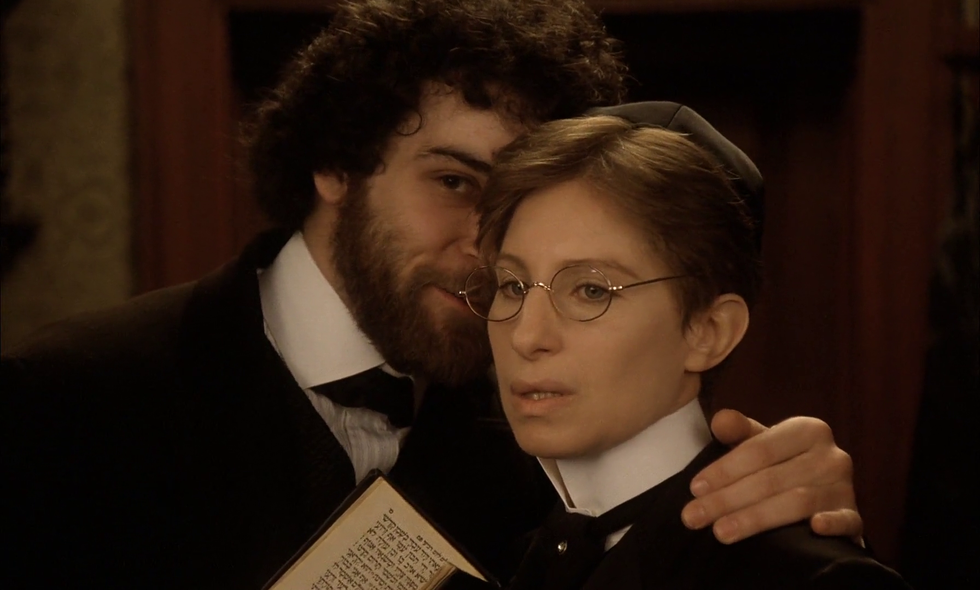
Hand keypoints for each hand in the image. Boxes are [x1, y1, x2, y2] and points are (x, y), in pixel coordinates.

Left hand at [681, 409, 861, 543]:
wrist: (825, 492)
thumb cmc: (784, 464)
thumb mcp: (762, 443)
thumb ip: (740, 432)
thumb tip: (720, 420)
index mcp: (807, 430)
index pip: (759, 450)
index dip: (724, 469)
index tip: (694, 488)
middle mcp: (831, 455)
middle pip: (771, 479)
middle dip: (727, 499)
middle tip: (693, 517)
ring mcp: (845, 487)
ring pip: (797, 502)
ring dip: (755, 518)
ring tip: (721, 532)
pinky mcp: (855, 516)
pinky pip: (847, 521)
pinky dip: (832, 524)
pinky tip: (813, 529)